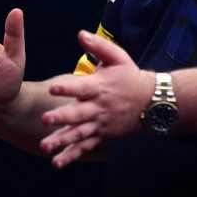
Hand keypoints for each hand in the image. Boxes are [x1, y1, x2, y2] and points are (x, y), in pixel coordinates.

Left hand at [39, 30, 151, 168]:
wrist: (150, 102)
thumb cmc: (130, 76)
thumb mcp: (119, 57)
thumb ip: (99, 46)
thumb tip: (80, 33)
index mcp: (100, 87)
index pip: (81, 88)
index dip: (67, 88)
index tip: (53, 88)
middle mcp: (98, 107)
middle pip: (78, 114)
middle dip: (62, 117)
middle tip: (45, 119)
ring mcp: (100, 124)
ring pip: (79, 134)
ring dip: (62, 141)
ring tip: (45, 146)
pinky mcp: (101, 136)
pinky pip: (85, 148)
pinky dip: (72, 156)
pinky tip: (57, 163)